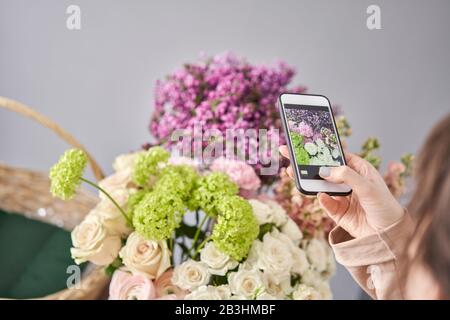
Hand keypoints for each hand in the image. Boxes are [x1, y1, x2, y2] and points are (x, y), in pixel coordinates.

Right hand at [279, 145, 403, 237]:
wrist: (389, 235)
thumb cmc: (385, 206)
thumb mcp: (368, 187)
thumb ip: (346, 176)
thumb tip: (324, 170)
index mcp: (358, 170)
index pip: (337, 156)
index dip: (323, 149)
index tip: (307, 142)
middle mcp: (348, 181)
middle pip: (324, 170)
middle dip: (307, 163)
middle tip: (289, 154)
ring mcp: (341, 196)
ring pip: (320, 185)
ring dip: (307, 180)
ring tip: (293, 173)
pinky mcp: (337, 212)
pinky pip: (324, 203)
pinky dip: (321, 199)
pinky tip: (320, 196)